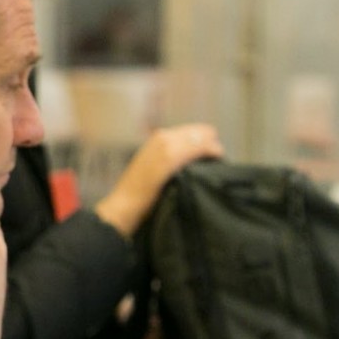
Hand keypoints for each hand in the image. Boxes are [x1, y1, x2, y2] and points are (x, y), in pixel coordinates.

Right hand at [94, 124, 224, 237]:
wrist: (122, 207)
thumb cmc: (136, 195)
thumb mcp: (151, 169)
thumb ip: (167, 161)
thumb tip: (191, 161)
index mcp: (156, 138)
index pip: (191, 131)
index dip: (202, 142)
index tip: (207, 158)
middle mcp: (161, 137)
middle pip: (200, 132)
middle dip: (210, 143)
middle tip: (214, 162)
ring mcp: (165, 146)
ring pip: (203, 136)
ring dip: (213, 148)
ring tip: (216, 163)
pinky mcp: (170, 157)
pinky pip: (201, 147)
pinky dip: (212, 151)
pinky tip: (216, 159)